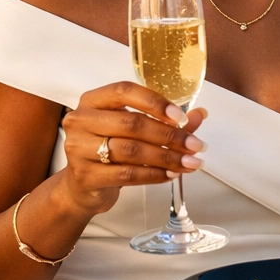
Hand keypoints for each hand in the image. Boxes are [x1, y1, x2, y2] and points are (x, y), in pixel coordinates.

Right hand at [59, 82, 207, 215]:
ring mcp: (78, 149)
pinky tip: (171, 174)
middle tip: (196, 145)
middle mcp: (81, 120)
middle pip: (132, 123)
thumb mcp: (132, 131)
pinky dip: (154, 174)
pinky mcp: (85, 176)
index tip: (182, 117)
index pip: (124, 91)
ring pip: (131, 150)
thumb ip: (165, 121)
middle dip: (170, 136)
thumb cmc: (109, 150)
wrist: (81, 187)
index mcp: (92, 101)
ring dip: (167, 157)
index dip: (155, 102)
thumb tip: (200, 114)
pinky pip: (127, 174)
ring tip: (190, 162)